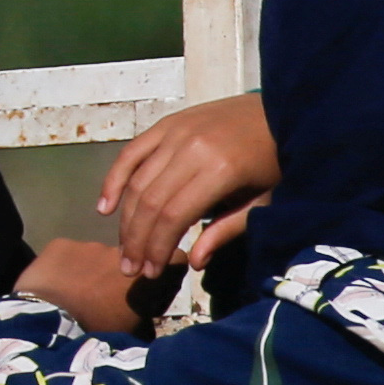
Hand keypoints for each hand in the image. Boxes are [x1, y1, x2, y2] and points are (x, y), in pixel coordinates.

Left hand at [16, 239, 146, 335]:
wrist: (57, 323)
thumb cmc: (100, 329)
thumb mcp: (133, 329)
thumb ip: (145, 314)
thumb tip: (144, 312)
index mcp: (142, 272)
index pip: (159, 267)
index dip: (148, 279)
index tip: (135, 292)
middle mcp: (119, 252)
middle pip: (119, 261)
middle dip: (113, 274)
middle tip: (100, 294)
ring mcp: (89, 245)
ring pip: (92, 256)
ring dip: (88, 269)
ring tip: (75, 290)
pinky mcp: (61, 244)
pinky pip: (66, 253)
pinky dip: (64, 265)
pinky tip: (56, 281)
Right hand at [98, 93, 278, 272]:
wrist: (278, 112)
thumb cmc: (275, 162)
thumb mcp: (261, 201)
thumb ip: (227, 230)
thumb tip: (194, 262)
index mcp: (219, 171)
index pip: (173, 216)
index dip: (157, 247)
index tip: (151, 272)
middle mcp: (190, 149)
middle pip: (150, 201)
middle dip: (136, 239)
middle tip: (130, 268)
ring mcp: (174, 133)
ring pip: (137, 181)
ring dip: (125, 219)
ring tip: (123, 249)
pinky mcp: (165, 124)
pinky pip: (131, 153)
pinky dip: (114, 180)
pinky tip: (105, 207)